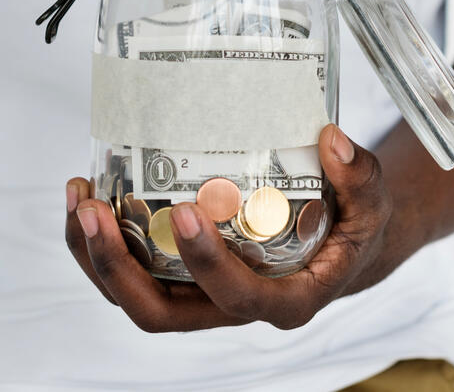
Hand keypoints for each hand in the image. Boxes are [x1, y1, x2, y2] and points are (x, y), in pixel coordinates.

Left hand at [64, 124, 393, 331]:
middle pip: (161, 312)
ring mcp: (202, 294)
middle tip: (97, 212)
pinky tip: (93, 195)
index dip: (207, 264)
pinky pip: (133, 271)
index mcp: (285, 298)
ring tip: (81, 200)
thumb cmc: (356, 226)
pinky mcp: (183, 274)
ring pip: (136, 296)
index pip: (238, 297)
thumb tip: (332, 142)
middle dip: (118, 268)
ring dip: (96, 256)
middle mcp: (234, 305)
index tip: (186, 212)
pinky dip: (104, 240)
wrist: (348, 241)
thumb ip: (359, 175)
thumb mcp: (372, 201)